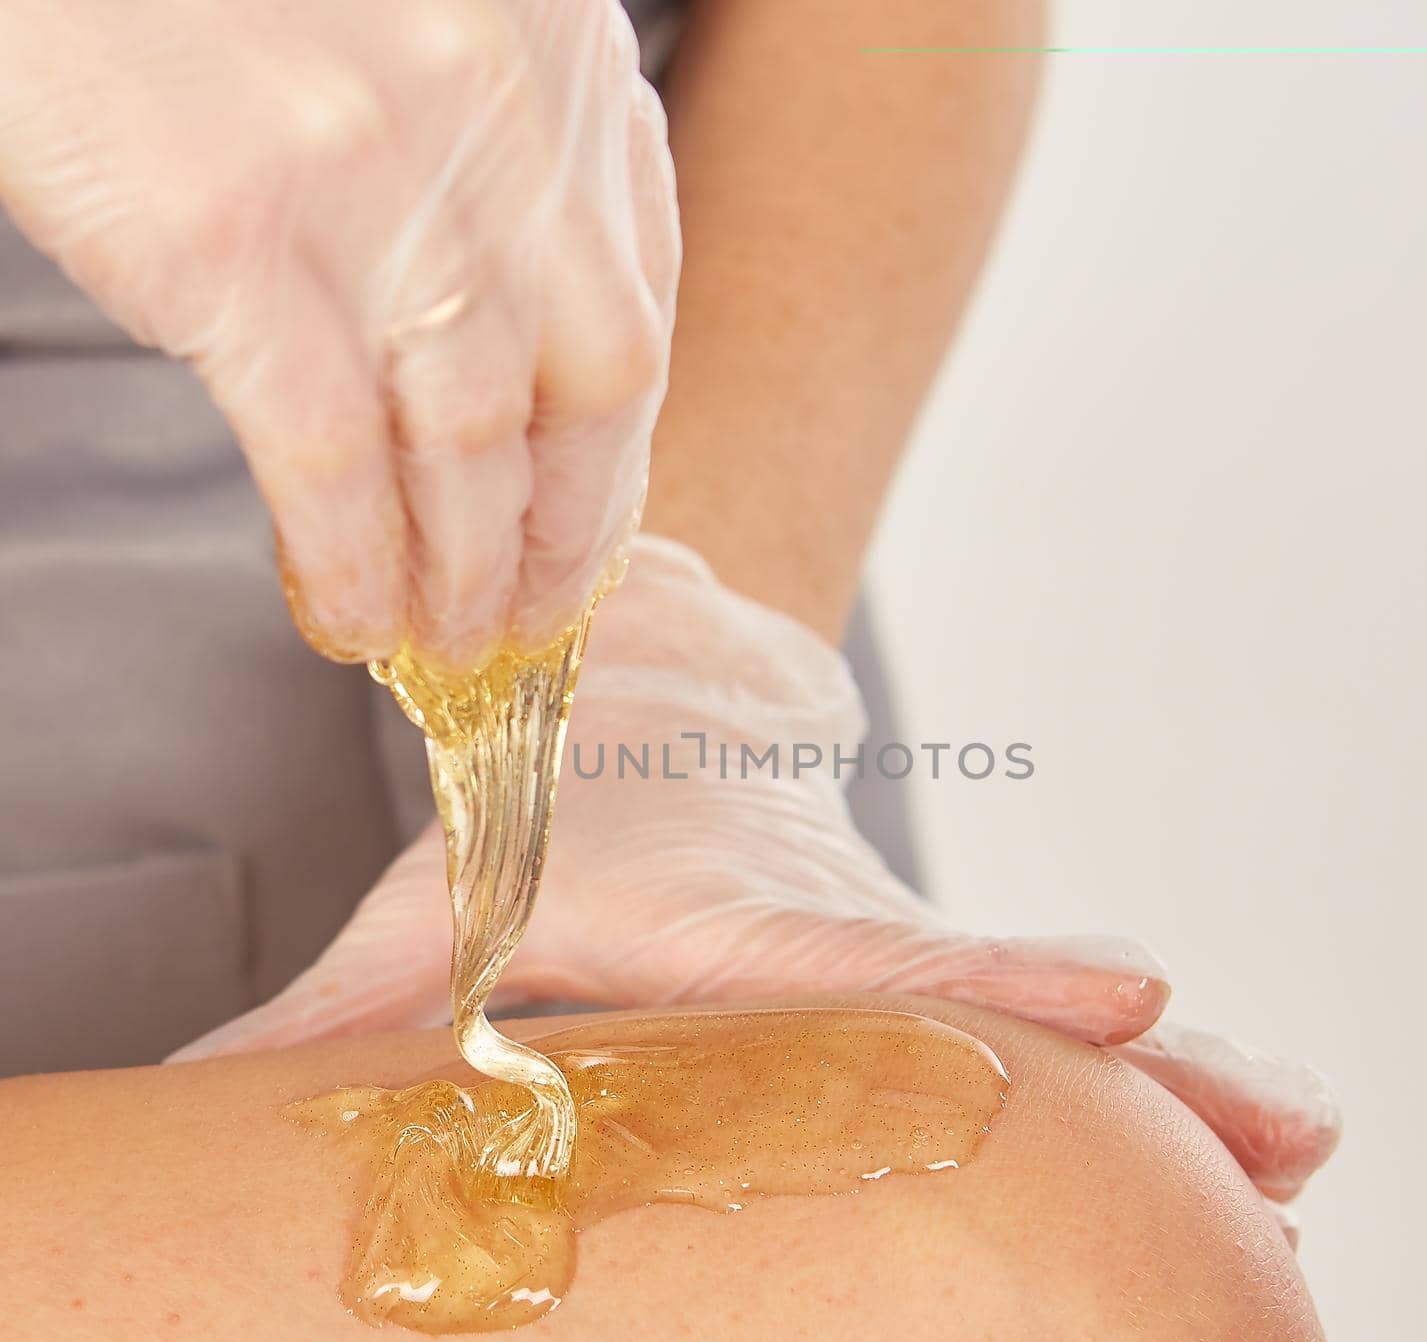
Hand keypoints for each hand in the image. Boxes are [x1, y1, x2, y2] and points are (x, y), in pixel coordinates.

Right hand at [0, 0, 679, 666]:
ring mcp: (372, 177)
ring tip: (451, 639)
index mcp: (555, 57)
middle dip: (566, 531)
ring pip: (471, 440)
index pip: (638, 304)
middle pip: (593, 390)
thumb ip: (495, 158)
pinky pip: (331, 453)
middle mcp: (494, 115)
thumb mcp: (426, 23)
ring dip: (466, 571)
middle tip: (535, 613)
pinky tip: (355, 616)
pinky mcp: (233, 237)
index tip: (589, 521)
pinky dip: (354, 559)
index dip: (613, 447)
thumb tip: (511, 347)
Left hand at [173, 535, 1341, 1206]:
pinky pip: (1024, 1022)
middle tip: (1289, 1136)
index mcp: (739, 924)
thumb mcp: (437, 905)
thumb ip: (338, 1019)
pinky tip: (1243, 1147)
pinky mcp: (912, 950)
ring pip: (1043, 1021)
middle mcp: (842, 934)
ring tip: (1299, 1154)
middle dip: (1146, 1074)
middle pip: (1000, 1012)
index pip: (864, 970)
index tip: (1135, 998)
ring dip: (1179, 1089)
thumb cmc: (540, 808)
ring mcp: (893, 938)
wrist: (650, 687)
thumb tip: (196, 1123)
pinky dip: (1138, 1077)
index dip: (987, 991)